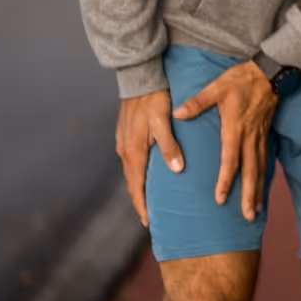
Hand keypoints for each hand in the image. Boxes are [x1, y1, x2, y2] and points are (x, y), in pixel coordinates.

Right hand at [116, 90, 184, 227]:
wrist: (139, 78)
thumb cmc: (154, 99)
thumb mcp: (163, 122)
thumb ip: (169, 146)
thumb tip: (176, 170)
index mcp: (133, 151)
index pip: (136, 187)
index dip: (142, 206)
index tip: (148, 223)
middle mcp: (125, 150)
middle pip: (132, 183)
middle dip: (140, 202)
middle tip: (151, 218)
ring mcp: (123, 143)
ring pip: (131, 172)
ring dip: (139, 188)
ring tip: (150, 201)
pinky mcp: (126, 136)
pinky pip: (132, 161)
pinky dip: (138, 173)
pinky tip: (147, 174)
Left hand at [173, 61, 277, 220]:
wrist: (270, 71)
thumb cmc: (242, 79)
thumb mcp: (217, 87)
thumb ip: (198, 102)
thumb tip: (177, 114)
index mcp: (235, 128)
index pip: (230, 160)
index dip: (225, 180)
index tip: (220, 199)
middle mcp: (249, 137)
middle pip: (250, 171)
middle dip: (249, 195)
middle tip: (247, 216)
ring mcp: (260, 137)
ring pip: (260, 169)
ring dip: (258, 191)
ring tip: (255, 211)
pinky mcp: (265, 134)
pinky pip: (265, 161)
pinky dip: (264, 178)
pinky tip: (261, 189)